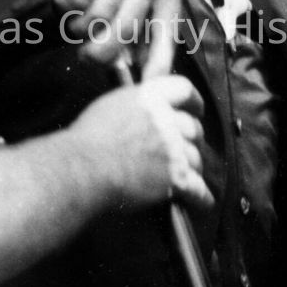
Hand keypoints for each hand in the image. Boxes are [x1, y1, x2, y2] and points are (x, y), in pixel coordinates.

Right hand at [43, 0, 188, 78]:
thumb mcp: (122, 15)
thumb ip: (132, 48)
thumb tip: (137, 88)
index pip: (166, 36)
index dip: (156, 67)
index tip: (148, 91)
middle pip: (125, 32)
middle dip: (99, 53)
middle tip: (86, 55)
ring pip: (98, 18)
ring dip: (78, 28)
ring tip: (76, 20)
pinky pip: (78, 1)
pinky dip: (65, 7)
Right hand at [66, 75, 206, 210]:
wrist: (83, 168)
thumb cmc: (88, 139)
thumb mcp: (112, 104)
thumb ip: (137, 97)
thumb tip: (152, 85)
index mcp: (151, 97)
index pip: (184, 90)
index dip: (193, 101)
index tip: (195, 109)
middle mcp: (167, 120)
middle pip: (193, 128)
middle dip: (190, 140)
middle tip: (182, 149)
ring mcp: (174, 149)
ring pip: (196, 158)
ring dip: (192, 168)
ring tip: (185, 176)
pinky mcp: (176, 178)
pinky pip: (199, 189)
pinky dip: (202, 198)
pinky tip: (203, 201)